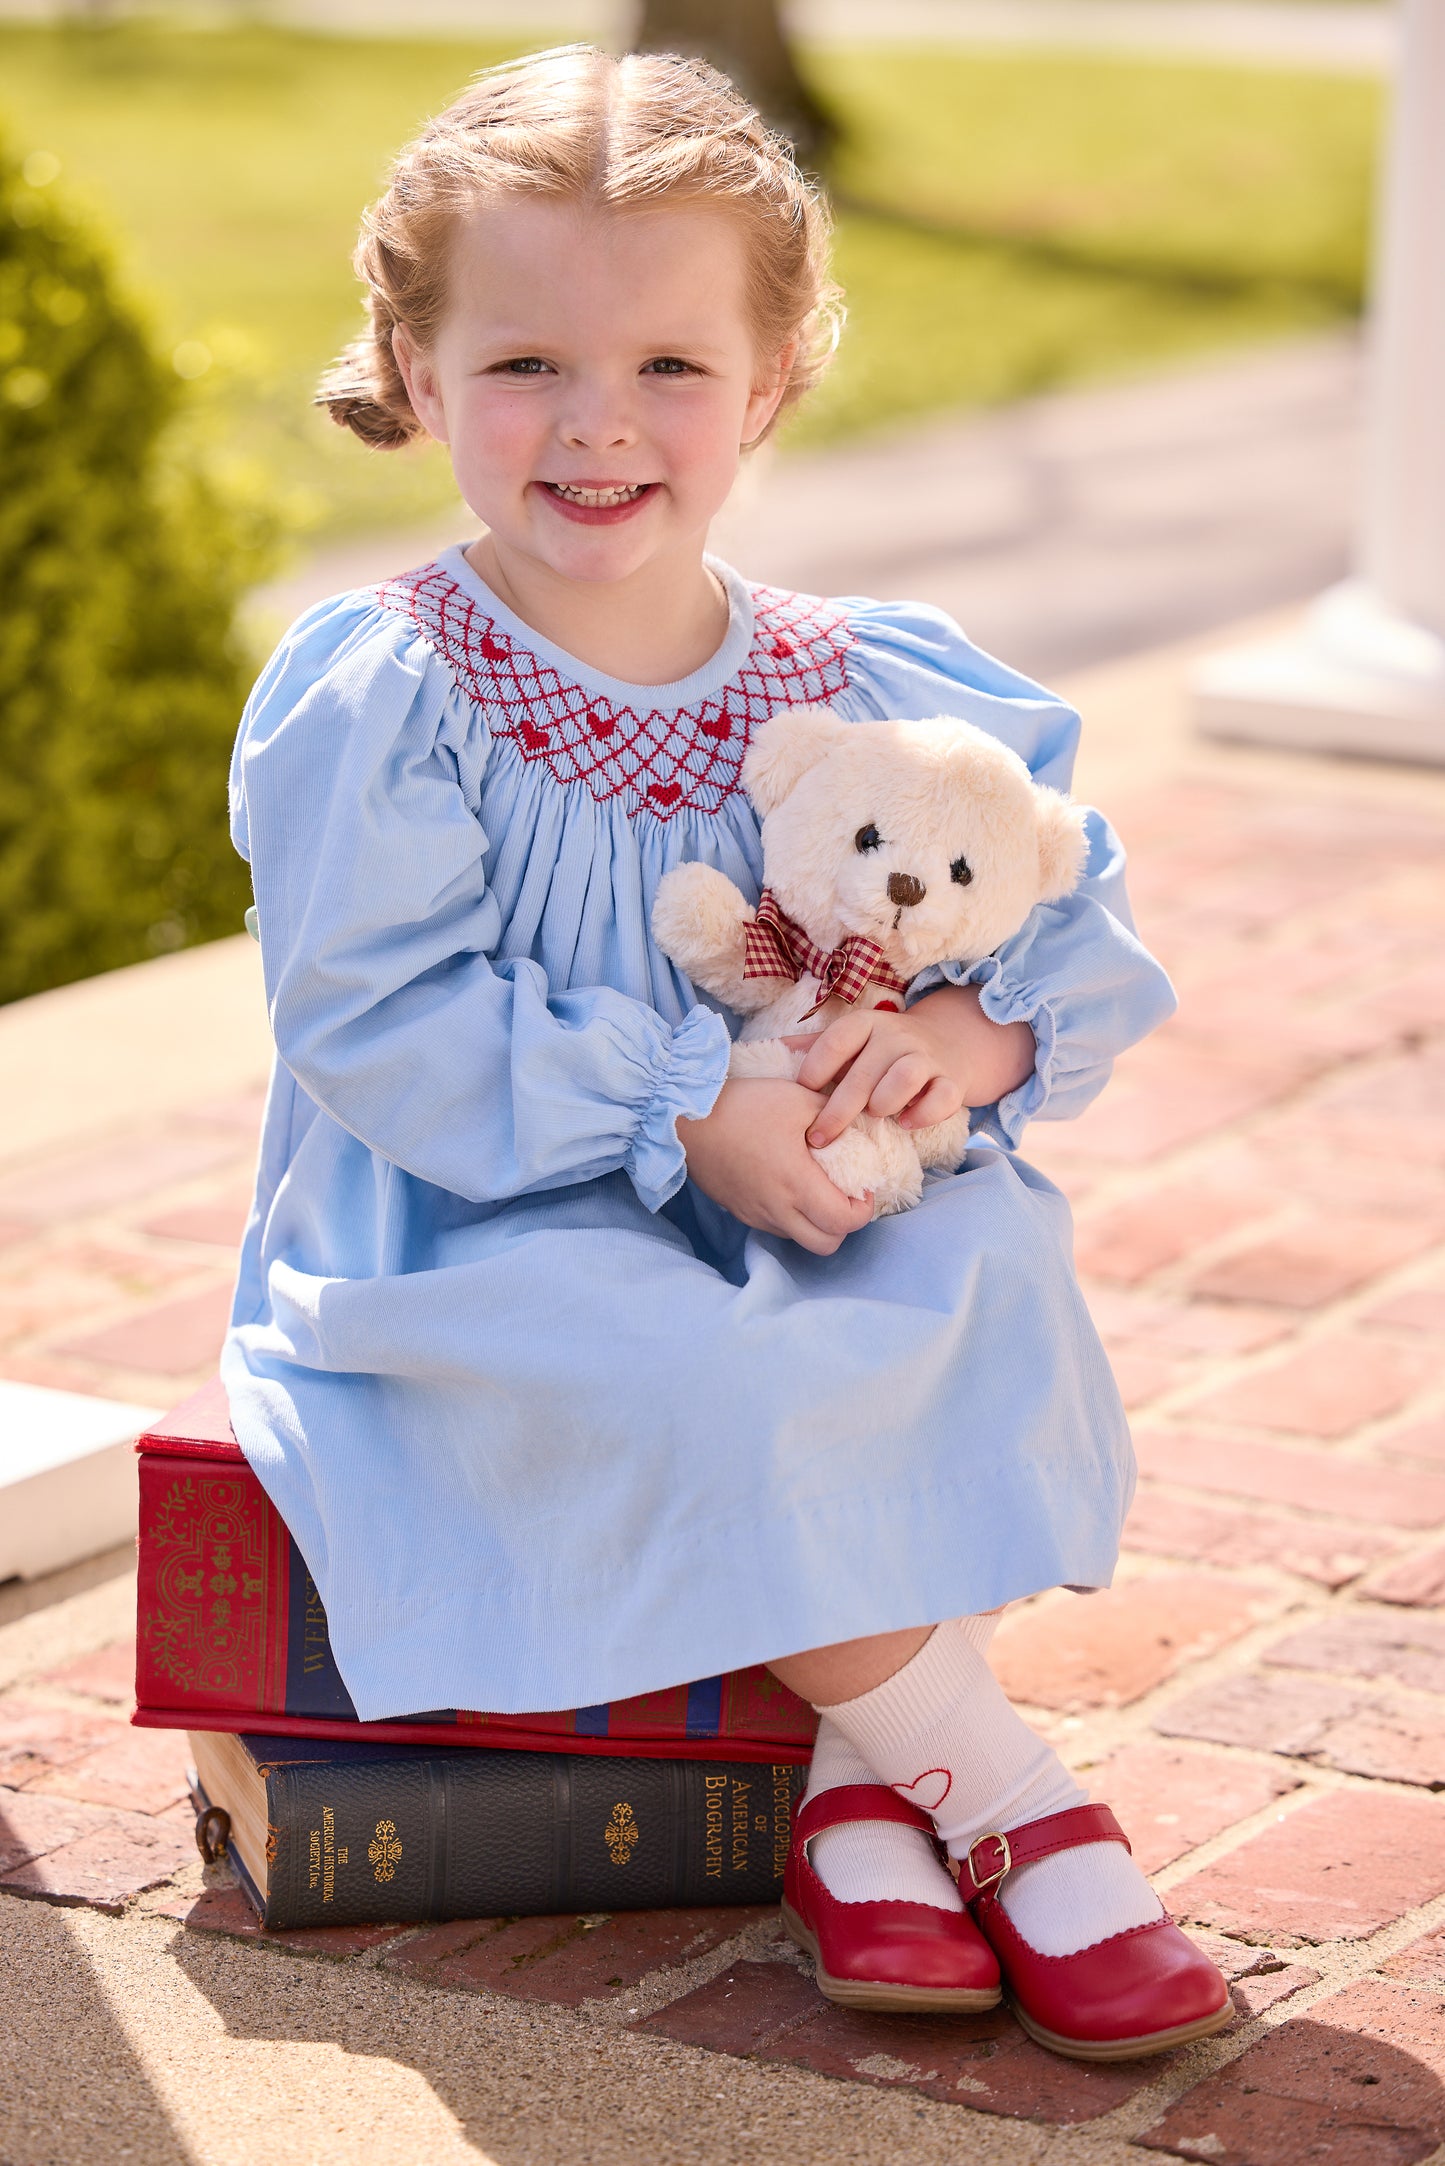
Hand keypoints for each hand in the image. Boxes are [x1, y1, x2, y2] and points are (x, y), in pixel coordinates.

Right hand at [678, 1079, 873, 1255]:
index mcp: (795, 1183)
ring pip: (799, 1238)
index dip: (863, 1211)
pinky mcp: (739, 1211)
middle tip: (845, 1195)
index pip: (843, 1222)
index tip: (863, 1187)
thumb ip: (834, 1113)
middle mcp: (776, 1209)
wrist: (684, 1117)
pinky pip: (776, 1227)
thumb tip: (858, 1122)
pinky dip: (792, 1216)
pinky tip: (787, 1185)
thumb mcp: (797, 1098)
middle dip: (843, 1226)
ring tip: (816, 1189)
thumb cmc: (743, 1105)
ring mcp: (755, 1214)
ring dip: (816, 1223)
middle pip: (825, 1245)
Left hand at [787, 985, 1035, 1149]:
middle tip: (818, 1139)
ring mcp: (925, 1057)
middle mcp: (895, 1036)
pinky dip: (924, 1113)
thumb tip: (768, 1053)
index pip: (835, 1040)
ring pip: (904, 1077)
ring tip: (873, 1117)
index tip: (800, 1097)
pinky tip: (906, 1124)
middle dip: (837, 1111)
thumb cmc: (883, 1050)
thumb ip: (813, 1048)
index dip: (814, 1070)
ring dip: (883, 1102)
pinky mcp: (952, 1080)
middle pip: (863, 1072)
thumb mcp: (851, 1041)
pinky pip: (942, 1097)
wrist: (947, 1043)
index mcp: (865, 1024)